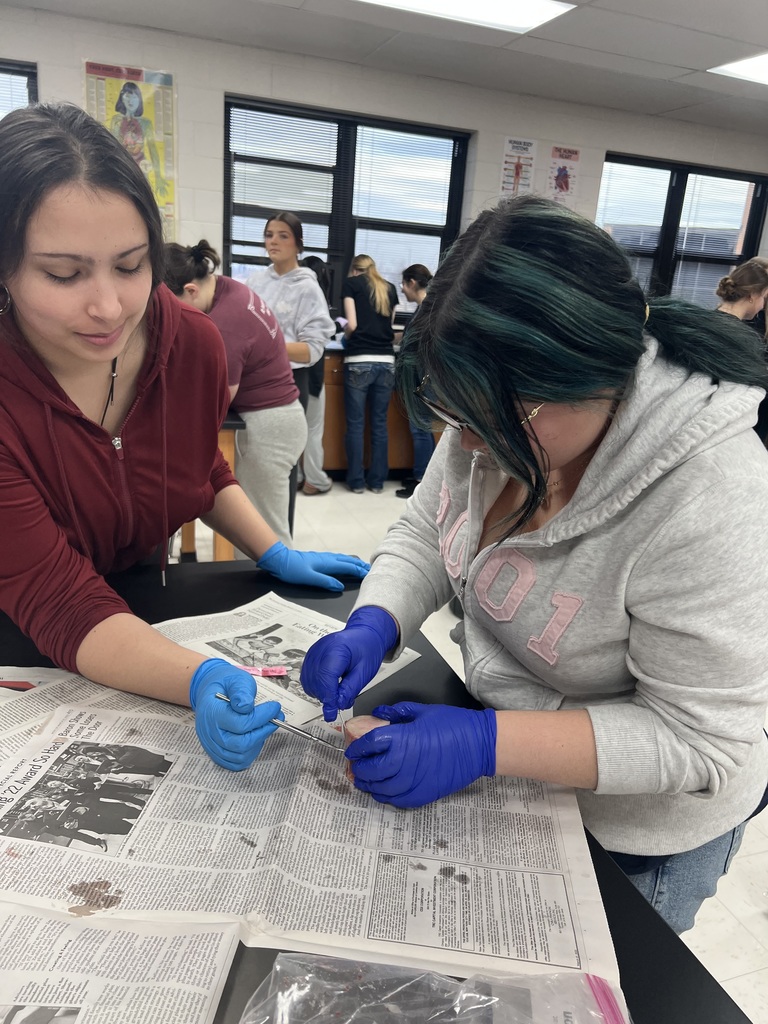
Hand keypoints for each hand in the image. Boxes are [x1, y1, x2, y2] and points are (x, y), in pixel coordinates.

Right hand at [189, 658, 282, 770]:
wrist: (211, 691)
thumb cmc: (226, 685)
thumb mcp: (235, 680)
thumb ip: (241, 691)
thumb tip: (246, 706)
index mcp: (212, 712)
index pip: (240, 723)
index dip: (262, 717)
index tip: (275, 707)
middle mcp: (209, 732)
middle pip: (240, 743)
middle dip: (263, 731)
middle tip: (276, 719)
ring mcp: (212, 745)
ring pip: (240, 756)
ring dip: (258, 742)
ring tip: (265, 726)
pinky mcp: (217, 753)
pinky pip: (236, 763)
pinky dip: (250, 753)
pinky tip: (256, 737)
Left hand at [257, 541, 368, 591]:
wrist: (279, 559)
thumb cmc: (292, 569)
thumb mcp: (309, 578)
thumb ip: (325, 582)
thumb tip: (340, 587)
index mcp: (327, 563)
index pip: (348, 567)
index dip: (359, 571)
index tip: (370, 574)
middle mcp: (327, 559)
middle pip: (348, 561)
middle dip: (360, 566)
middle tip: (370, 569)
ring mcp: (323, 558)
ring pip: (343, 559)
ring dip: (353, 563)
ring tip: (361, 566)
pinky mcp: (319, 559)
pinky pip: (337, 559)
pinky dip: (345, 561)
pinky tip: (343, 563)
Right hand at [300, 607, 398, 720]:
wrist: (364, 635)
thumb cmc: (367, 648)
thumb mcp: (365, 671)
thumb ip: (350, 689)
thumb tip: (338, 704)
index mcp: (337, 649)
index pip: (326, 677)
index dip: (328, 697)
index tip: (332, 712)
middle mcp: (321, 649)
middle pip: (315, 681)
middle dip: (326, 696)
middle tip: (340, 701)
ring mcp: (314, 652)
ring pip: (308, 681)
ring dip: (320, 692)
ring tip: (336, 691)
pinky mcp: (311, 656)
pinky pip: (307, 677)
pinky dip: (315, 686)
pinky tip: (328, 686)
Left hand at [347, 702, 496, 807]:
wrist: (479, 745)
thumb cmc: (453, 724)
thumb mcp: (423, 711)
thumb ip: (397, 713)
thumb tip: (379, 713)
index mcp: (402, 738)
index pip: (369, 744)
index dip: (357, 747)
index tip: (352, 749)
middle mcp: (403, 762)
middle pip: (370, 770)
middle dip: (359, 768)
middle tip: (355, 765)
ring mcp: (413, 781)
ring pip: (380, 789)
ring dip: (368, 785)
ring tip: (363, 780)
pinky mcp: (423, 795)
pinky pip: (396, 800)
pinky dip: (384, 797)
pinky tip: (381, 791)